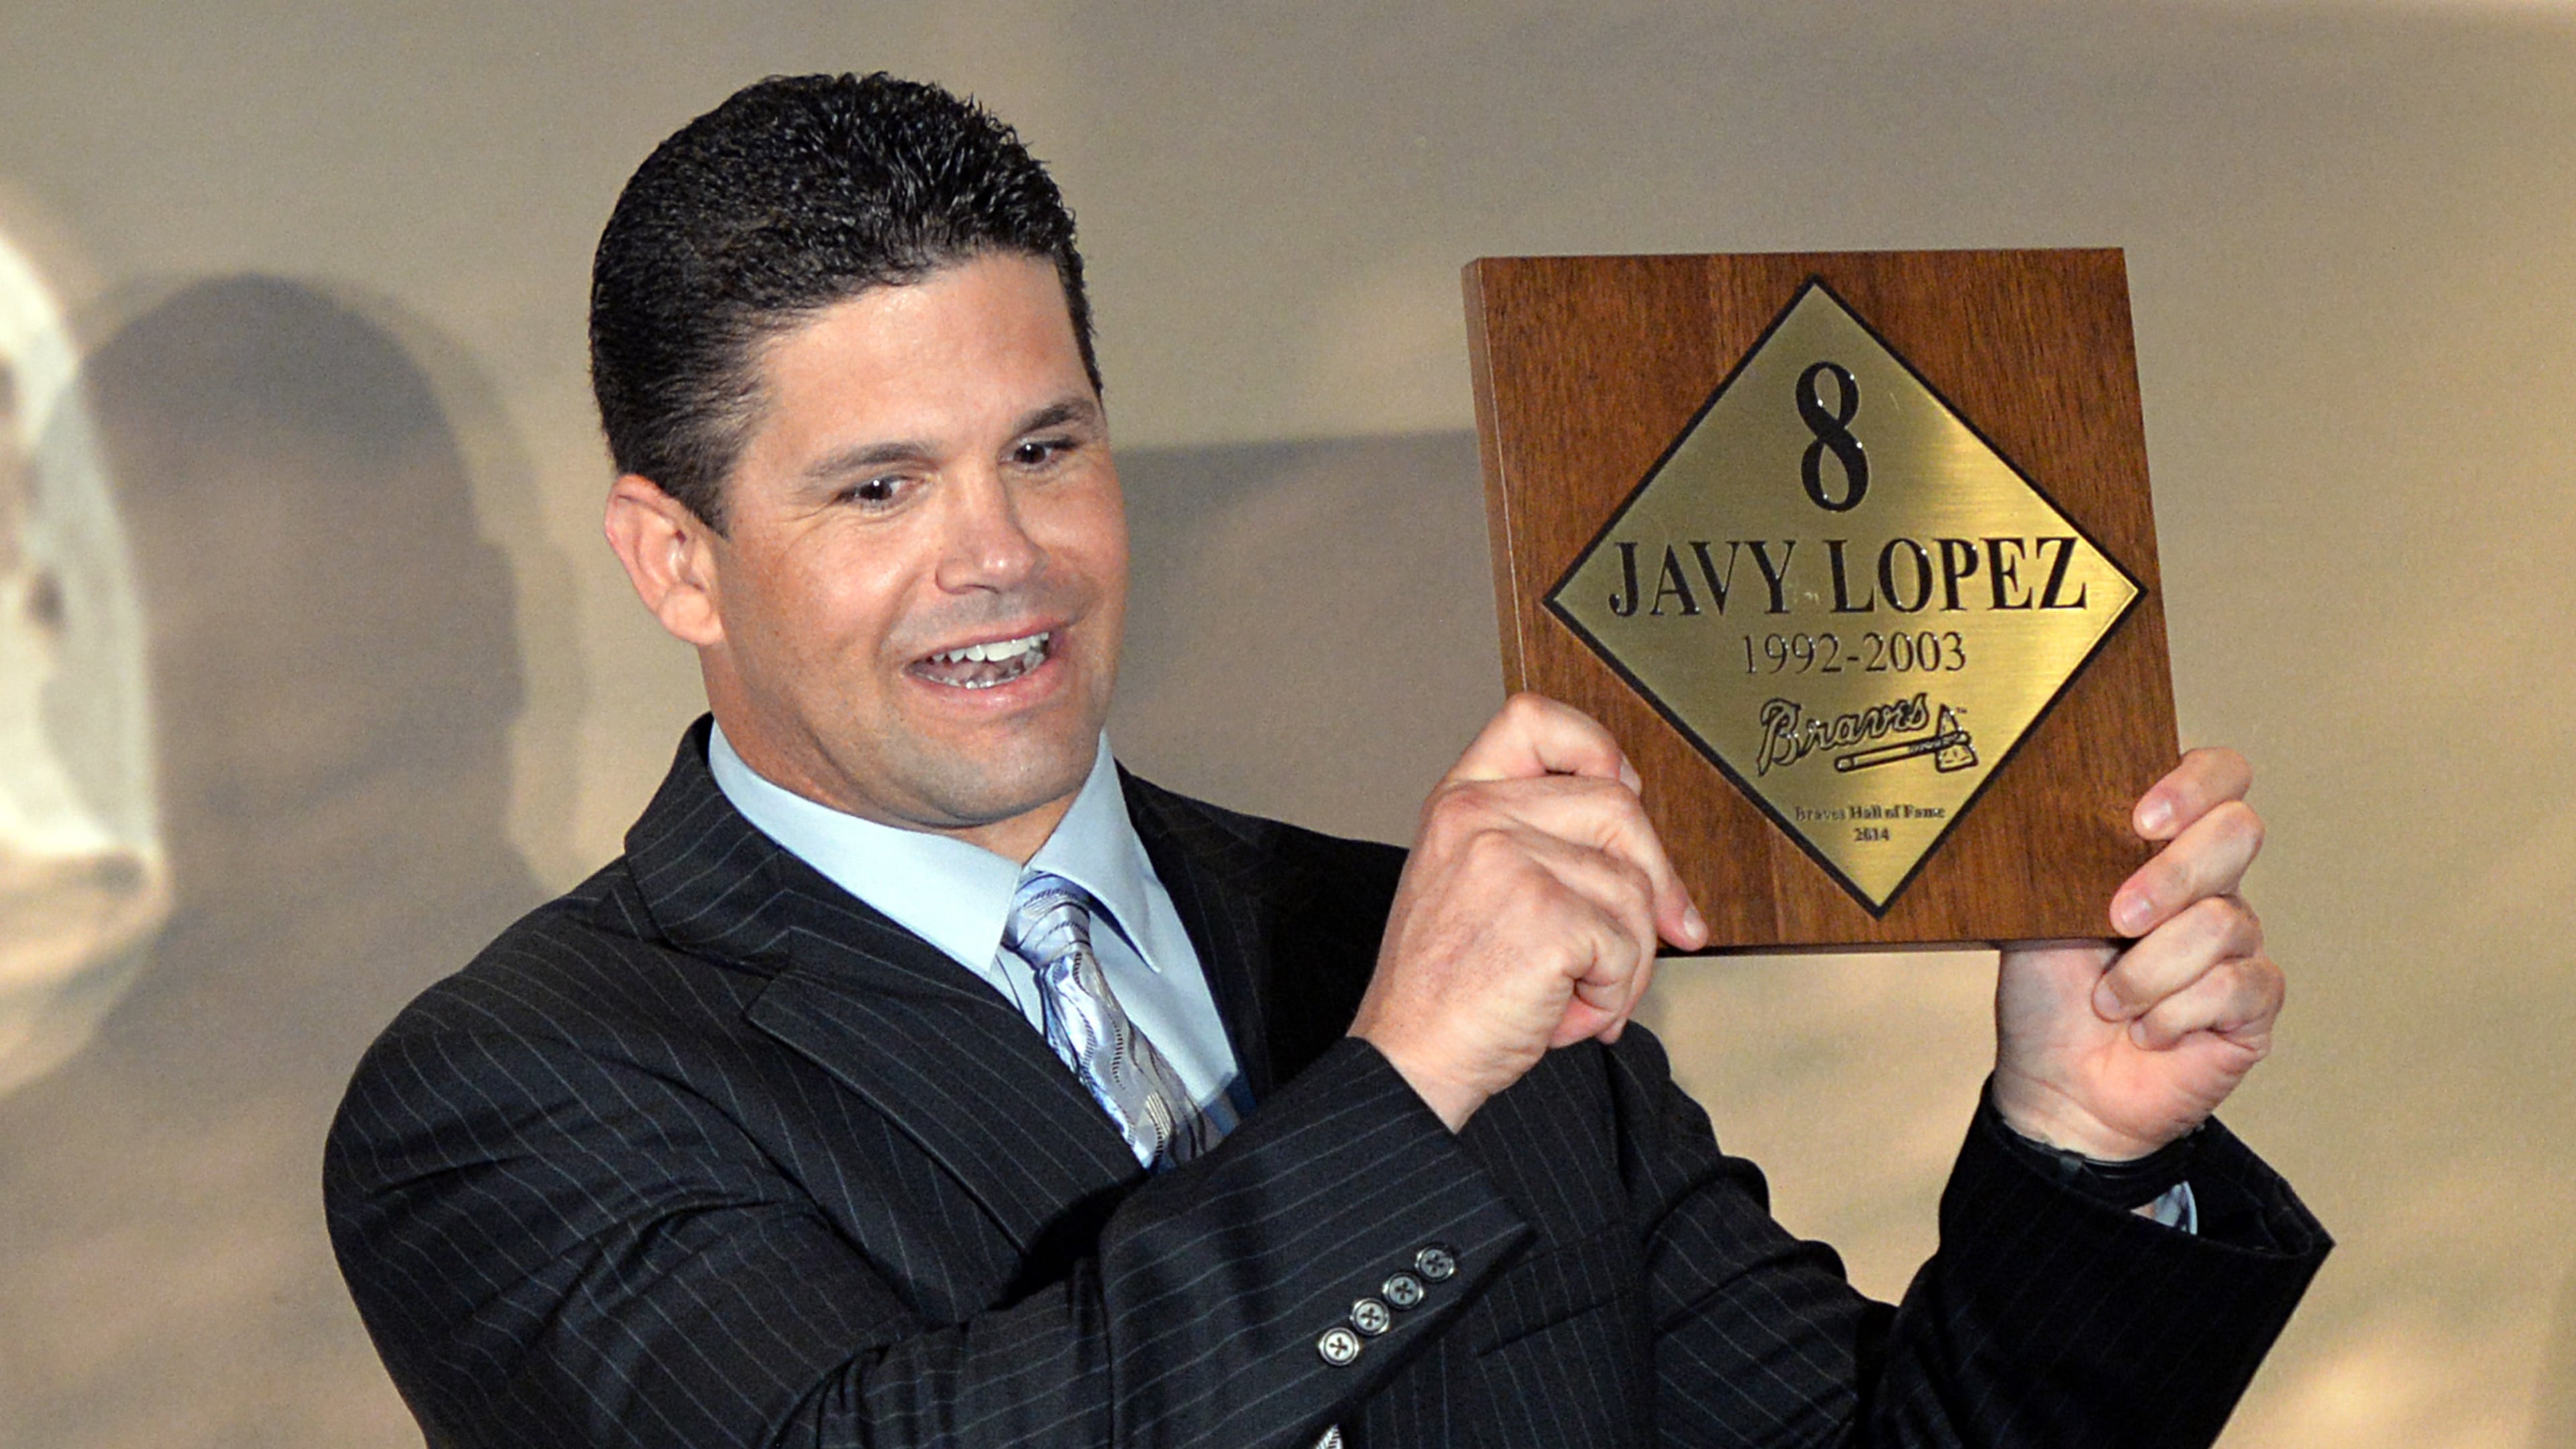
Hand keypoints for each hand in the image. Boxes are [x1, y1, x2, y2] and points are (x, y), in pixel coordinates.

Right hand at [1350, 694, 1708, 1130]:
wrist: (1408, 1061)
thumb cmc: (1443, 990)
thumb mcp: (1469, 884)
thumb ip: (1536, 843)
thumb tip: (1648, 852)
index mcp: (1459, 803)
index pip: (1535, 721)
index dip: (1596, 748)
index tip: (1625, 791)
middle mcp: (1479, 819)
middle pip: (1619, 807)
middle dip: (1657, 881)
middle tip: (1664, 933)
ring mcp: (1510, 861)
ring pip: (1635, 888)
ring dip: (1627, 961)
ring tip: (1577, 993)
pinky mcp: (1545, 915)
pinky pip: (1628, 946)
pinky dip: (1613, 996)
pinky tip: (1564, 1014)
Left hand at [1991, 748, 2281, 1159]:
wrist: (2055, 1085)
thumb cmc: (2046, 996)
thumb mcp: (2036, 911)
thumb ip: (2065, 856)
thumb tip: (2066, 805)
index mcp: (2158, 849)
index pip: (2216, 777)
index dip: (2194, 784)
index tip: (2140, 821)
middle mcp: (2209, 887)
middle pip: (2237, 832)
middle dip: (2172, 876)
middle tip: (2116, 919)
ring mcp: (2237, 944)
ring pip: (2224, 922)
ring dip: (2148, 971)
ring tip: (2109, 1002)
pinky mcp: (2253, 1003)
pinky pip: (2236, 986)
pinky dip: (2175, 1013)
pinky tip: (2148, 1031)